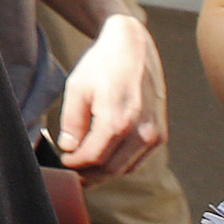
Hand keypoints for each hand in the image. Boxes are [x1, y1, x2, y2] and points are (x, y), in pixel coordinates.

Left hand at [54, 11, 163, 175]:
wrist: (133, 48)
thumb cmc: (103, 64)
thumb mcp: (77, 88)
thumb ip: (72, 122)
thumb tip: (69, 149)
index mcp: (119, 120)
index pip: (94, 157)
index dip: (75, 164)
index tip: (62, 163)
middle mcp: (142, 132)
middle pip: (112, 169)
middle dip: (89, 175)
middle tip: (71, 175)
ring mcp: (155, 135)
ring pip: (126, 169)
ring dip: (105, 174)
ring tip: (84, 170)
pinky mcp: (161, 135)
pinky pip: (138, 160)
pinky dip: (121, 165)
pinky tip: (104, 160)